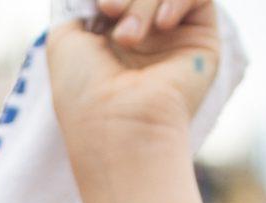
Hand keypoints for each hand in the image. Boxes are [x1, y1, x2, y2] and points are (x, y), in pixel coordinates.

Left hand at [48, 0, 220, 151]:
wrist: (117, 126)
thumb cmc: (84, 92)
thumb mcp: (64, 36)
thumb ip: (78, 3)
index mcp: (111, 32)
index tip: (99, 5)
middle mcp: (144, 33)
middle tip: (109, 11)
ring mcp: (173, 35)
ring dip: (144, 2)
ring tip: (127, 36)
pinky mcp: (201, 39)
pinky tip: (162, 25)